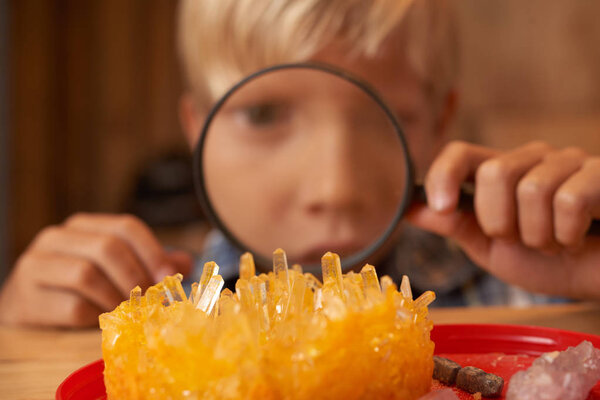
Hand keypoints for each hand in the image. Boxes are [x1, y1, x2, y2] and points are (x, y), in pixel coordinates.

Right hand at [0, 213, 191, 326]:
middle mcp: (57, 237)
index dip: (153, 252)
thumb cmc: (79, 287)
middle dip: (136, 278)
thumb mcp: (114, 270)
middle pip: (108, 247)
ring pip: (87, 275)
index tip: (170, 279)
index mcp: (84, 225)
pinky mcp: (25, 298)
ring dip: (115, 298)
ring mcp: (36, 265)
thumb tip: (186, 264)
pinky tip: (98, 321)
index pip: (126, 226)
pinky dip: (94, 317)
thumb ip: (149, 265)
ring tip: (125, 313)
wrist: (27, 307)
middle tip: (149, 301)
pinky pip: (71, 307)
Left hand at [406, 141, 599, 299]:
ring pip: (531, 189)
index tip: (442, 208)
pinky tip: (578, 239)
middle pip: (493, 172)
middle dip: (501, 222)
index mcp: (500, 173)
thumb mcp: (491, 248)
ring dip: (538, 236)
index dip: (443, 176)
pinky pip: (569, 200)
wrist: (597, 278)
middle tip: (521, 240)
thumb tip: (409, 208)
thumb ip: (454, 225)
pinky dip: (567, 234)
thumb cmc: (548, 262)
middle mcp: (532, 159)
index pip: (460, 152)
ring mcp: (569, 162)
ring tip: (553, 244)